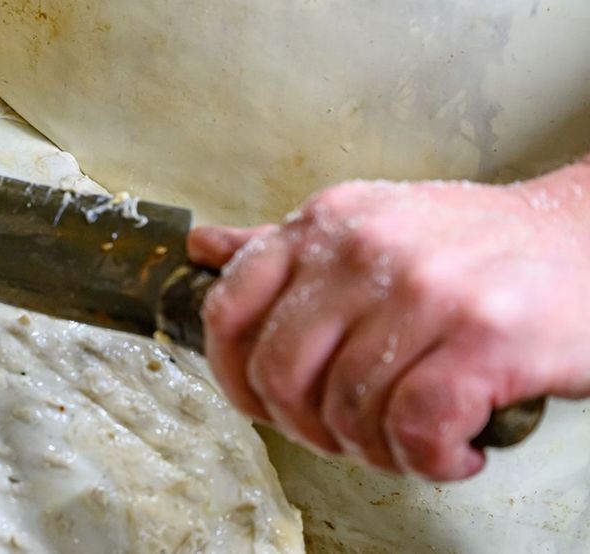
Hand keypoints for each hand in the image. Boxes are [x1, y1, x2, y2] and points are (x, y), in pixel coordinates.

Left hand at [189, 164, 589, 480]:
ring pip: (346, 408)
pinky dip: (428, 461)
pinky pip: (414, 428)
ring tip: (411, 442)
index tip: (260, 403)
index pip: (229, 305)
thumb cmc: (480, 245)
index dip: (231, 373)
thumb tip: (203, 250)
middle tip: (345, 435)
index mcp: (327, 223)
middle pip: (279, 371)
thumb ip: (284, 247)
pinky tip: (452, 452)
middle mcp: (365, 250)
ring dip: (376, 450)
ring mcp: (423, 291)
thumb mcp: (370, 224)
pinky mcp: (482, 337)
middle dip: (304, 426)